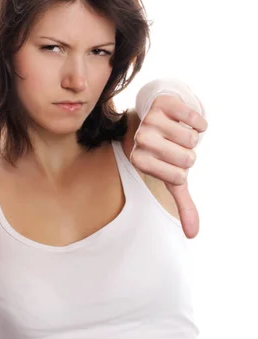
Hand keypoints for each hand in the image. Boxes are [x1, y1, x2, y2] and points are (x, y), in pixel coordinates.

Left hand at [130, 95, 207, 238]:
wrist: (158, 115)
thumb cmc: (166, 151)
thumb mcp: (173, 177)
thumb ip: (181, 204)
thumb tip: (192, 234)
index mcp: (139, 160)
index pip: (178, 176)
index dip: (183, 170)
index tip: (172, 163)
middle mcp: (140, 140)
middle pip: (187, 158)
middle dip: (190, 154)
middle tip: (178, 147)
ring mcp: (149, 120)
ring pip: (191, 138)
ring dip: (193, 136)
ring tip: (179, 133)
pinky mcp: (162, 103)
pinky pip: (192, 117)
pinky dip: (198, 121)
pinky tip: (188, 121)